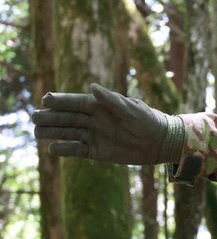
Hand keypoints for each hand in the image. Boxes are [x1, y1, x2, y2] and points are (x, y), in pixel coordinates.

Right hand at [32, 83, 184, 165]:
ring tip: (37, 133)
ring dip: (52, 133)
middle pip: (66, 117)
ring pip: (67, 133)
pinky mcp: (96, 151)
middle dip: (50, 117)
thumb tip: (93, 87)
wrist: (160, 142)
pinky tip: (52, 149)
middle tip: (35, 117)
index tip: (46, 99)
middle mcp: (92, 120)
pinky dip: (65, 150)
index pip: (75, 102)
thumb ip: (113, 100)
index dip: (60, 101)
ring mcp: (93, 135)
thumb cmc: (149, 120)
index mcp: (100, 106)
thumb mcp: (133, 109)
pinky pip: (77, 150)